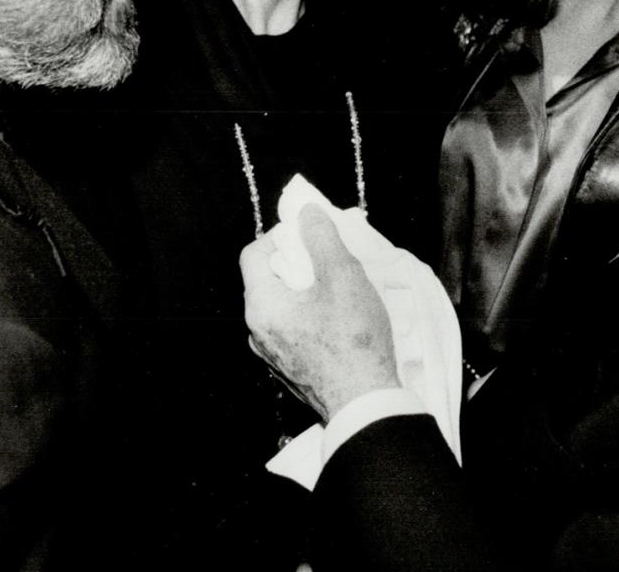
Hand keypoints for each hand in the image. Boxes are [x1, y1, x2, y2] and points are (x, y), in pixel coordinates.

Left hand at [240, 204, 400, 421]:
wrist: (365, 404)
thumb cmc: (353, 342)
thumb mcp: (343, 277)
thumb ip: (322, 239)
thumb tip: (307, 213)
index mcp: (261, 306)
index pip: (254, 254)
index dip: (280, 236)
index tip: (309, 234)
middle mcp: (258, 331)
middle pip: (267, 279)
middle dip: (297, 261)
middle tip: (329, 257)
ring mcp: (272, 353)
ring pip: (281, 305)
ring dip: (305, 289)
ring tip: (338, 287)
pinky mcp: (290, 368)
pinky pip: (291, 328)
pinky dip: (309, 314)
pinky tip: (338, 317)